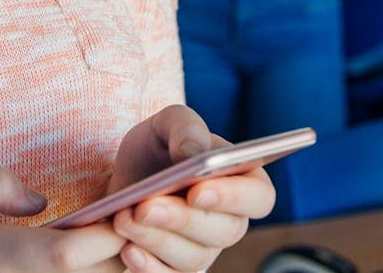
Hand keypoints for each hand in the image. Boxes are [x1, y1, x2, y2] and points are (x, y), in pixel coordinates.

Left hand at [108, 106, 274, 272]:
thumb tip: (194, 153)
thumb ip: (185, 127)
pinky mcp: (177, 269)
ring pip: (194, 257)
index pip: (259, 196)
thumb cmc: (157, 149)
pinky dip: (149, 267)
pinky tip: (127, 249)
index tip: (197, 191)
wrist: (124, 181)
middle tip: (144, 207)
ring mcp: (205, 249)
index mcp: (243, 180)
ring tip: (123, 219)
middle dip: (181, 219)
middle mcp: (231, 220)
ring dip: (156, 240)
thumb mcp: (166, 124)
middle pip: (224, 231)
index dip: (234, 197)